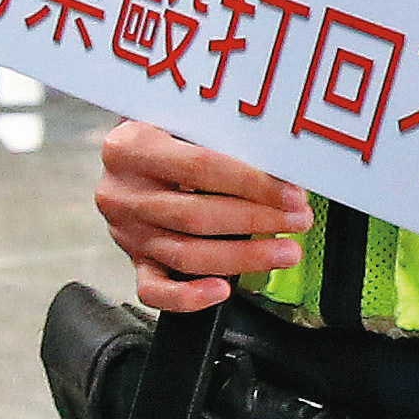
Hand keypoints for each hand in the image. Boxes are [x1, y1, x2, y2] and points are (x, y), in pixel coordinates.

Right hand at [97, 119, 306, 312]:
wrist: (131, 152)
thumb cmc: (167, 134)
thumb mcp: (185, 121)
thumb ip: (221, 140)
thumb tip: (280, 168)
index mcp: (130, 149)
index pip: (200, 168)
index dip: (252, 184)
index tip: (291, 194)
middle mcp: (122, 192)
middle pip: (195, 216)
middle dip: (257, 222)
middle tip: (297, 221)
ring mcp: (126, 230)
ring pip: (185, 255)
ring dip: (243, 258)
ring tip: (283, 253)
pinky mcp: (134, 259)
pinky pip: (155, 290)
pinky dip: (188, 297)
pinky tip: (222, 290)